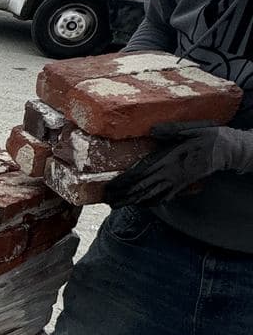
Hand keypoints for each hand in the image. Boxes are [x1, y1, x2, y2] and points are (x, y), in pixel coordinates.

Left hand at [108, 121, 251, 206]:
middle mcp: (170, 174)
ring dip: (132, 201)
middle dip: (122, 196)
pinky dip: (150, 203)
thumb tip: (152, 130)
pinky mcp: (182, 186)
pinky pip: (163, 198)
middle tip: (106, 200)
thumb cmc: (208, 137)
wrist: (227, 150)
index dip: (123, 182)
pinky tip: (140, 204)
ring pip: (150, 196)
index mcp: (169, 160)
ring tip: (116, 204)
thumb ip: (171, 131)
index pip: (140, 173)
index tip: (109, 187)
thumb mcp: (191, 129)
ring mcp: (176, 182)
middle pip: (141, 189)